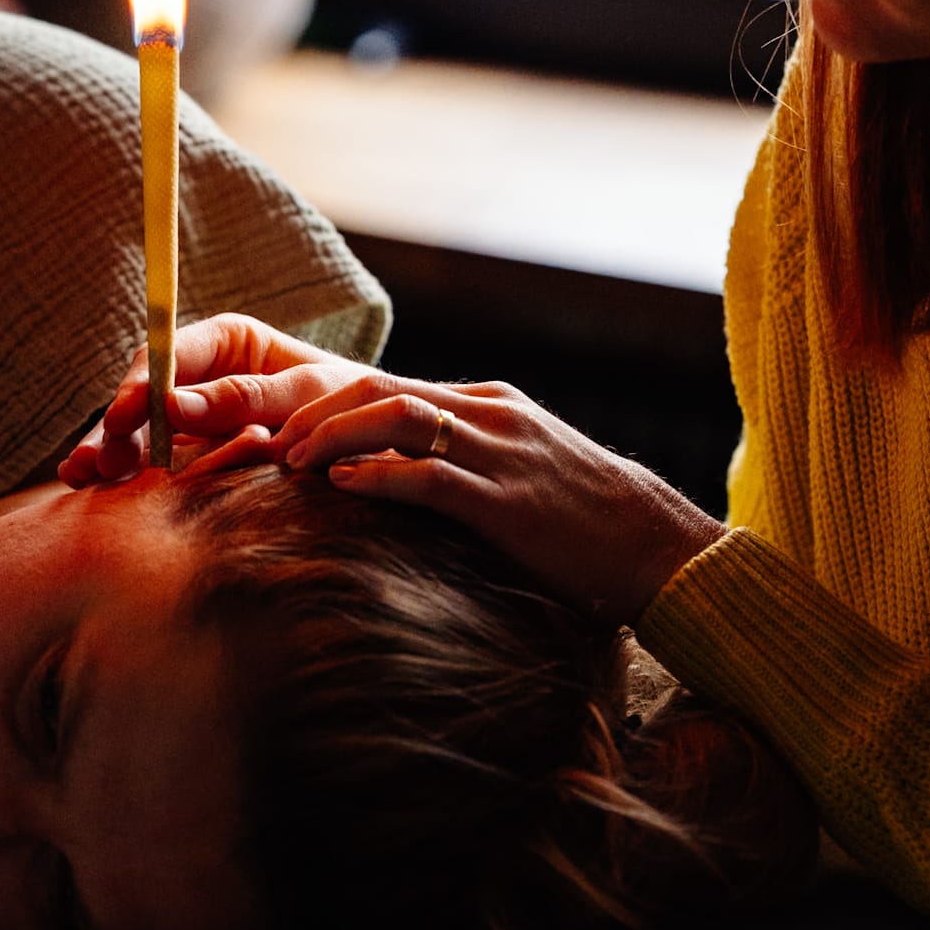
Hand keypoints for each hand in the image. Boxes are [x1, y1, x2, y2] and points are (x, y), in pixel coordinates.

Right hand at [58, 313, 369, 485]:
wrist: (379, 446)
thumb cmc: (352, 407)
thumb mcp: (307, 395)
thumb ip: (244, 398)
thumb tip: (173, 405)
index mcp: (227, 341)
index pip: (168, 355)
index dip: (140, 386)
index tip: (122, 417)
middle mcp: (203, 374)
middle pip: (143, 394)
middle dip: (116, 424)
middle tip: (97, 460)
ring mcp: (194, 416)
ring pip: (138, 429)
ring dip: (109, 450)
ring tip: (82, 475)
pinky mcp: (193, 453)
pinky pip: (152, 460)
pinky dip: (125, 473)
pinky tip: (93, 488)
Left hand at [273, 372, 722, 626]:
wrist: (657, 545)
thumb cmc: (583, 520)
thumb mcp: (518, 470)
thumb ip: (464, 461)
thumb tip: (396, 478)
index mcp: (487, 403)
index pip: (388, 384)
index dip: (327, 403)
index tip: (283, 431)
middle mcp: (488, 413)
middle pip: (379, 388)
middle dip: (315, 413)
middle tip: (271, 445)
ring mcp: (499, 451)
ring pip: (395, 417)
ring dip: (332, 437)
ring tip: (290, 463)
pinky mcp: (506, 498)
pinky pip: (428, 475)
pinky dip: (376, 476)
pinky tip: (341, 487)